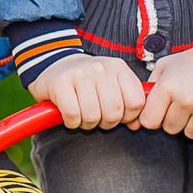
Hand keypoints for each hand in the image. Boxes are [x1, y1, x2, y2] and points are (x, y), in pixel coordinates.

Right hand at [29, 55, 145, 129]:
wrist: (56, 66)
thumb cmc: (88, 83)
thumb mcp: (113, 86)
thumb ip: (128, 103)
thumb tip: (136, 125)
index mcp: (118, 67)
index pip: (136, 102)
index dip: (128, 117)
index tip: (117, 116)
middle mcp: (101, 68)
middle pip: (114, 113)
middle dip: (106, 123)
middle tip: (97, 117)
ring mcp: (80, 73)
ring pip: (93, 116)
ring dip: (87, 124)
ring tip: (82, 115)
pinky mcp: (60, 82)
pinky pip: (73, 115)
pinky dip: (72, 123)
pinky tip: (70, 116)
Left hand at [138, 45, 192, 141]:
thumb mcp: (167, 64)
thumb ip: (150, 85)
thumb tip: (138, 107)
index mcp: (168, 86)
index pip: (149, 121)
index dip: (154, 118)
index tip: (162, 112)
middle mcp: (185, 99)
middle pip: (170, 128)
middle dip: (176, 119)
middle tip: (188, 103)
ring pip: (190, 134)